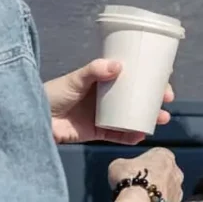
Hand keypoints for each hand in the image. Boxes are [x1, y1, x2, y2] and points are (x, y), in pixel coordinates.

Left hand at [44, 59, 174, 144]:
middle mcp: (107, 97)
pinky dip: (131, 136)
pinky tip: (142, 135)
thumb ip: (94, 71)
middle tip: (167, 100)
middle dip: (155, 99)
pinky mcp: (98, 132)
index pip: (131, 76)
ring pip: (132, 116)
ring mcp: (104, 115)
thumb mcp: (75, 79)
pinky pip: (119, 135)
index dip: (149, 77)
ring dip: (148, 117)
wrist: (35, 119)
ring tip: (162, 118)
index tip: (164, 78)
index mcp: (104, 80)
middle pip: (137, 97)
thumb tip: (118, 65)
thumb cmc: (54, 93)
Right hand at [108, 147, 184, 201]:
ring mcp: (178, 193)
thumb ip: (124, 165)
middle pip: (165, 175)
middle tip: (137, 186)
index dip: (144, 164)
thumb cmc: (132, 181)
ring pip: (166, 193)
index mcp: (165, 156)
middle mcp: (176, 173)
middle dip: (153, 180)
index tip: (134, 170)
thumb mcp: (118, 165)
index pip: (157, 156)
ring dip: (156, 196)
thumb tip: (121, 170)